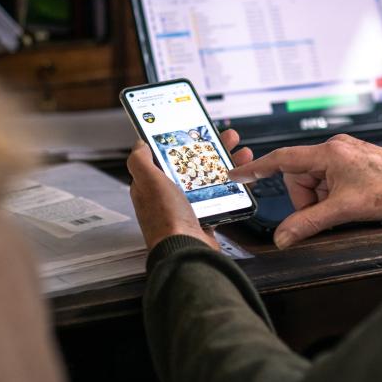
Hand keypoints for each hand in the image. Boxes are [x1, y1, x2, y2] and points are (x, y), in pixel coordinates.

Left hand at [127, 129, 253, 250]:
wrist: (188, 251)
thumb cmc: (167, 220)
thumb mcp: (149, 182)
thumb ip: (140, 160)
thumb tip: (139, 143)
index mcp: (152, 186)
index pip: (167, 156)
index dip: (182, 141)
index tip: (196, 130)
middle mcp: (169, 196)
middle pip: (192, 164)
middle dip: (211, 148)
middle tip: (226, 137)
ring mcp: (188, 207)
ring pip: (209, 178)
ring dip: (226, 163)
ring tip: (240, 152)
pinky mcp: (205, 218)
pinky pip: (221, 196)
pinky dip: (233, 185)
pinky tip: (242, 177)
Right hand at [229, 134, 381, 248]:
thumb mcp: (344, 210)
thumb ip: (308, 223)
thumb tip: (284, 237)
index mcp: (328, 152)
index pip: (281, 159)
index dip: (256, 167)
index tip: (236, 172)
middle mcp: (334, 148)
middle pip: (299, 177)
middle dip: (307, 199)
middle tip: (328, 212)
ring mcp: (344, 154)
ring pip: (314, 182)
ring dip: (322, 200)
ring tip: (346, 206)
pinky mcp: (353, 162)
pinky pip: (329, 181)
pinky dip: (332, 196)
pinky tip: (351, 201)